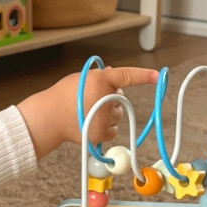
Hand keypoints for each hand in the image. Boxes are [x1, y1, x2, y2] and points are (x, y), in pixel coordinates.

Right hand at [16, 65, 159, 158]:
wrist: (49, 117)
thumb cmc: (62, 95)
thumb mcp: (81, 78)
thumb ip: (100, 76)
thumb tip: (113, 74)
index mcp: (102, 81)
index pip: (127, 76)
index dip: (143, 75)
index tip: (157, 75)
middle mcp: (107, 98)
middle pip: (121, 98)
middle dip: (112, 98)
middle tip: (92, 100)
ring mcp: (106, 117)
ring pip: (118, 115)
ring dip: (108, 113)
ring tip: (88, 113)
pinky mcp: (102, 133)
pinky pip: (113, 130)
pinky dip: (105, 127)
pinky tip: (90, 123)